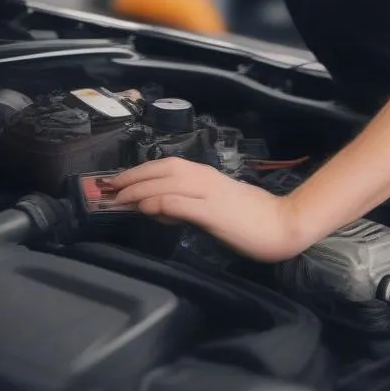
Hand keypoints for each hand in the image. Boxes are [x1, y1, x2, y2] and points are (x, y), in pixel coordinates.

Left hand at [107, 158, 306, 262]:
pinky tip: (145, 209)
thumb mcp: (211, 206)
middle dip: (131, 177)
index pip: (163, 165)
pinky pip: (180, 203)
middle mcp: (202, 177)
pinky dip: (159, 203)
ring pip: (165, 183)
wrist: (281, 224)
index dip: (137, 171)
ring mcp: (207, 193)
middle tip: (107, 188)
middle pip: (159, 169)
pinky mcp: (212, 211)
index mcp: (202, 174)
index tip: (115, 181)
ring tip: (117, 198)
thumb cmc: (249, 217)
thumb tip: (156, 208)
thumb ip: (185, 205)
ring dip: (138, 188)